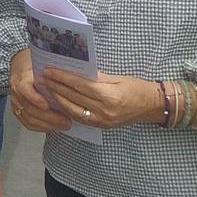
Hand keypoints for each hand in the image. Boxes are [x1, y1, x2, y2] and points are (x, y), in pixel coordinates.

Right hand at [8, 49, 70, 132]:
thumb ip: (55, 76)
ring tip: (63, 125)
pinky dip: (41, 127)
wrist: (23, 70)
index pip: (24, 89)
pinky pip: (28, 123)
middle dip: (49, 117)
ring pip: (29, 118)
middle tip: (66, 121)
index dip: (35, 99)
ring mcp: (16, 103)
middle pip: (29, 108)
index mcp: (22, 79)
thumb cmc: (37, 69)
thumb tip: (73, 81)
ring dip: (48, 124)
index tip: (48, 106)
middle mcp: (16, 92)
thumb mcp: (45, 68)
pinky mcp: (18, 111)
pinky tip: (53, 127)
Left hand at [39, 68, 163, 129]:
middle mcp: (105, 111)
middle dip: (56, 86)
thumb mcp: (118, 78)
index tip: (49, 70)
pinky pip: (80, 117)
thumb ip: (96, 77)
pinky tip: (58, 101)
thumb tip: (75, 72)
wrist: (154, 106)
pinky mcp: (102, 126)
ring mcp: (103, 121)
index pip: (80, 85)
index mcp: (110, 96)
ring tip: (46, 88)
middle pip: (74, 97)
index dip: (62, 78)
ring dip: (58, 98)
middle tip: (42, 77)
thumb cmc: (138, 88)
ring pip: (73, 109)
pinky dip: (67, 109)